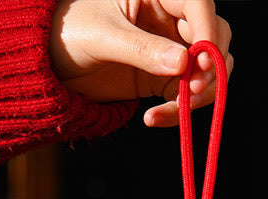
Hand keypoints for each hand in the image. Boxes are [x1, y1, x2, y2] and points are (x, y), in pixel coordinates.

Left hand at [50, 0, 232, 127]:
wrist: (52, 66)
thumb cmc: (70, 34)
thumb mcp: (103, 38)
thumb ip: (142, 49)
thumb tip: (183, 64)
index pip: (198, 3)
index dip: (208, 29)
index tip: (204, 60)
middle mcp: (171, 19)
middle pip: (215, 38)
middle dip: (211, 67)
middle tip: (196, 90)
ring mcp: (171, 51)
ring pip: (209, 71)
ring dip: (203, 93)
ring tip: (179, 109)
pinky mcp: (166, 80)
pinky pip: (187, 96)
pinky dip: (179, 111)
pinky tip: (153, 118)